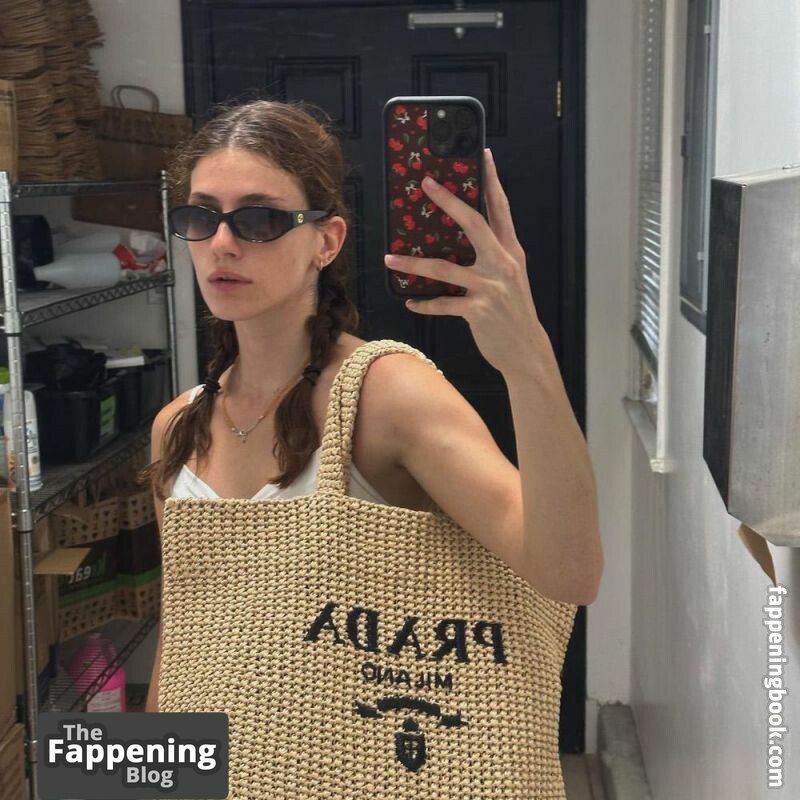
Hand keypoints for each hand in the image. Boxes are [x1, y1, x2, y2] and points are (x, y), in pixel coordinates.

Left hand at [384, 149, 551, 374]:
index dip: (492, 181)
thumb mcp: (511, 278)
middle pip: (473, 224)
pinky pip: (442, 304)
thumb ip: (494, 256)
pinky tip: (410, 301)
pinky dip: (424, 303)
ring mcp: (490, 287)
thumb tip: (467, 238)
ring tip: (389, 260)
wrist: (527, 349)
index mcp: (511, 252)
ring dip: (412, 264)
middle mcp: (502, 264)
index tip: (483, 155)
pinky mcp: (477, 311)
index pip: (501, 209)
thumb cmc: (515, 312)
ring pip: (443, 268)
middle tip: (426, 184)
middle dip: (447, 201)